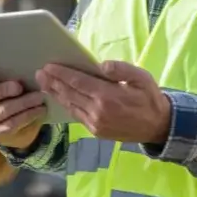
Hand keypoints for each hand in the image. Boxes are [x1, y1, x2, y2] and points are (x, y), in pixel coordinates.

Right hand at [0, 65, 45, 149]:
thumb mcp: (17, 84)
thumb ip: (20, 76)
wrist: (19, 125)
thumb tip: (39, 72)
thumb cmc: (18, 96)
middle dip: (5, 90)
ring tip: (39, 97)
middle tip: (19, 86)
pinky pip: (12, 123)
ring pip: (3, 110)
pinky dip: (28, 115)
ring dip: (23, 103)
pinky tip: (40, 110)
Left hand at [36, 61, 170, 144]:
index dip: (62, 74)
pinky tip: (60, 98)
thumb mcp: (142, 78)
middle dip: (53, 83)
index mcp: (108, 96)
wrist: (158, 126)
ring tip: (44, 84)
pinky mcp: (96, 131)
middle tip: (39, 73)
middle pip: (70, 94)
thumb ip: (122, 69)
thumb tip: (102, 65)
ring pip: (70, 106)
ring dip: (56, 94)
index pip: (78, 82)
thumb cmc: (149, 98)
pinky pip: (76, 116)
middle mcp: (98, 111)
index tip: (49, 66)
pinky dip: (66, 106)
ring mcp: (95, 123)